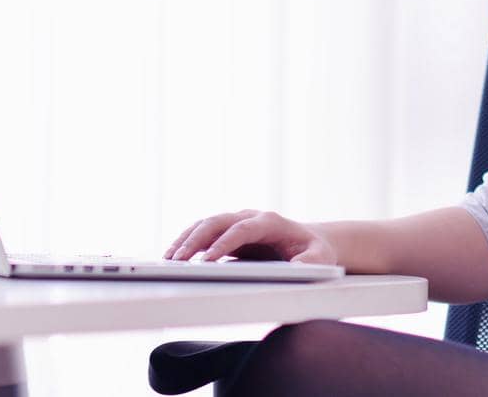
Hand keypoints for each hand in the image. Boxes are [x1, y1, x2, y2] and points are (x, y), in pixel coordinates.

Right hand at [163, 209, 337, 264]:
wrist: (310, 242)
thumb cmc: (314, 252)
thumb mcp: (319, 259)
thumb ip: (309, 264)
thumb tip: (294, 270)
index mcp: (270, 222)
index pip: (242, 229)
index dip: (223, 243)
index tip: (207, 261)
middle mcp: (250, 217)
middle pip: (217, 222)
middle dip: (196, 240)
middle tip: (178, 261)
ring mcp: (237, 222)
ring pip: (205, 224)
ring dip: (186, 239)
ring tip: (169, 260)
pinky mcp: (228, 232)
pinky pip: (203, 233)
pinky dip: (187, 242)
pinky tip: (173, 257)